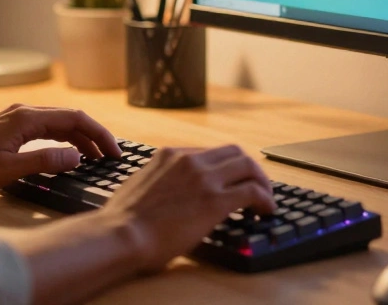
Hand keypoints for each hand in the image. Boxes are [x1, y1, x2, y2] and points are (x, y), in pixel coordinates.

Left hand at [0, 104, 123, 194]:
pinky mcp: (9, 127)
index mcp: (26, 118)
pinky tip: (68, 153)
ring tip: (96, 158)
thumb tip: (76, 157)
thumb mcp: (7, 170)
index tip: (115, 152)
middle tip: (112, 158)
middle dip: (94, 136)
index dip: (99, 134)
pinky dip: (63, 139)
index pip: (75, 119)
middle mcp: (23, 112)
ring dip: (79, 138)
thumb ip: (44, 161)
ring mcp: (15, 118)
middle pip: (70, 118)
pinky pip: (45, 128)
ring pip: (58, 123)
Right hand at [101, 145, 274, 272]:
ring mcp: (204, 178)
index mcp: (169, 155)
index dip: (225, 167)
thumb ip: (158, 182)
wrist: (120, 235)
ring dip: (262, 182)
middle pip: (234, 152)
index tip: (231, 181)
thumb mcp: (140, 186)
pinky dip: (265, 199)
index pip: (209, 152)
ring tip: (266, 200)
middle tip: (256, 186)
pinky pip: (253, 192)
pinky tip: (267, 211)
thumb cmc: (122, 221)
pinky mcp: (216, 200)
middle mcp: (189, 160)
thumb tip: (166, 194)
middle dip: (249, 169)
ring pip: (248, 166)